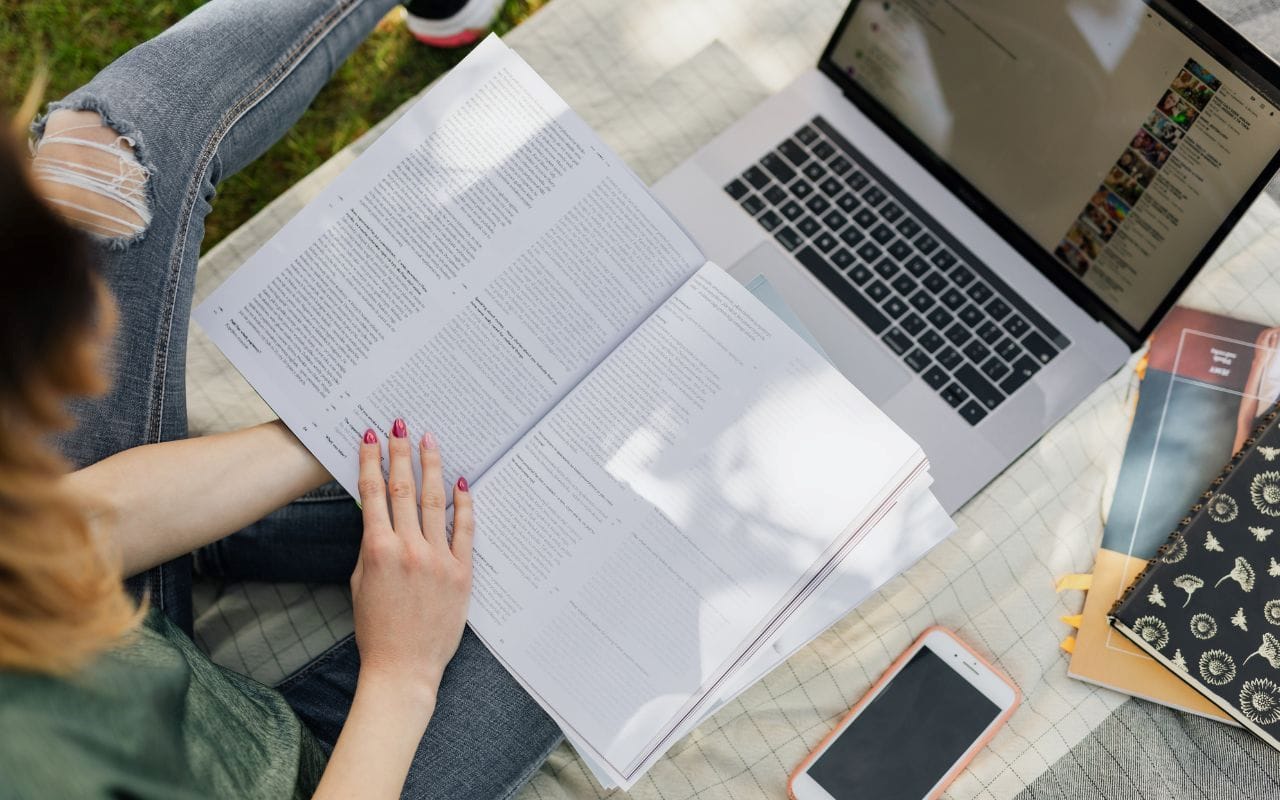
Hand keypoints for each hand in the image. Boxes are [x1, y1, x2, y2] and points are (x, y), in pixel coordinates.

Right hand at [351, 420, 472, 705]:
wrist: (403, 667)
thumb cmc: (377, 629)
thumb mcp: (361, 582)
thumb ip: (372, 546)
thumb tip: (381, 515)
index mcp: (378, 550)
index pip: (374, 494)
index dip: (370, 462)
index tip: (369, 436)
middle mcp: (409, 549)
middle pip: (404, 489)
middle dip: (399, 453)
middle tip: (398, 424)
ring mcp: (438, 558)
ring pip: (434, 502)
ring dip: (430, 467)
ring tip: (428, 440)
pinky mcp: (461, 572)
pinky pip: (464, 529)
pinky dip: (463, 503)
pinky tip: (461, 481)